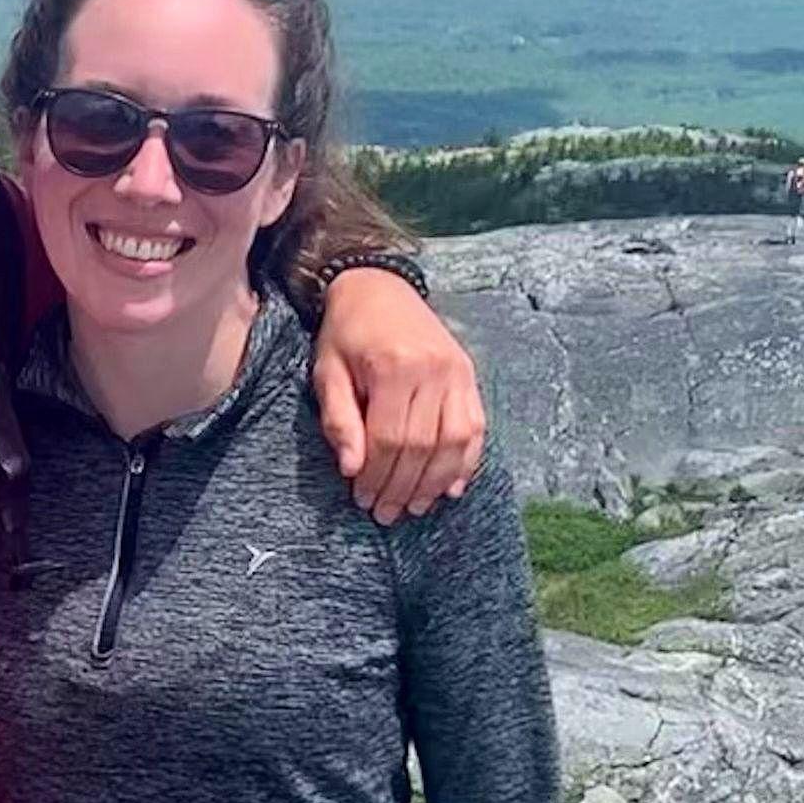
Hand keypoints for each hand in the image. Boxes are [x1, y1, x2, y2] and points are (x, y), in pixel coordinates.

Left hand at [312, 269, 487, 522]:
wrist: (379, 288)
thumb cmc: (346, 335)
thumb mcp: (327, 372)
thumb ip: (339, 420)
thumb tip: (352, 469)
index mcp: (394, 367)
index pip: (390, 438)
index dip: (377, 475)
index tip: (363, 499)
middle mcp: (433, 370)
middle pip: (423, 445)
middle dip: (403, 486)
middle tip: (386, 513)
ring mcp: (457, 372)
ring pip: (455, 441)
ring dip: (436, 482)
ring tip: (415, 506)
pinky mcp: (469, 376)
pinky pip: (476, 427)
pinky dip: (466, 462)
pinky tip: (451, 488)